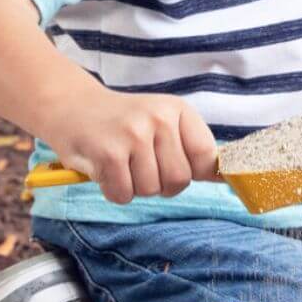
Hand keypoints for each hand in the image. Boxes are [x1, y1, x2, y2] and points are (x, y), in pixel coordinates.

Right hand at [44, 89, 219, 204]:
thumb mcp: (162, 123)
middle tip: (141, 166)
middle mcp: (159, 119)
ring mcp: (133, 135)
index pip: (207, 157)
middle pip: (179, 180)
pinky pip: (123, 194)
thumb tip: (229, 176)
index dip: (194, 173)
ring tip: (122, 164)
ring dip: (134, 187)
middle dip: (160, 184)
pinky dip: (114, 191)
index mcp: (178, 110)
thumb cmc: (123, 122)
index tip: (178, 170)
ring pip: (150, 190)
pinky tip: (106, 169)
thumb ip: (192, 148)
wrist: (72, 107)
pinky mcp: (108, 153)